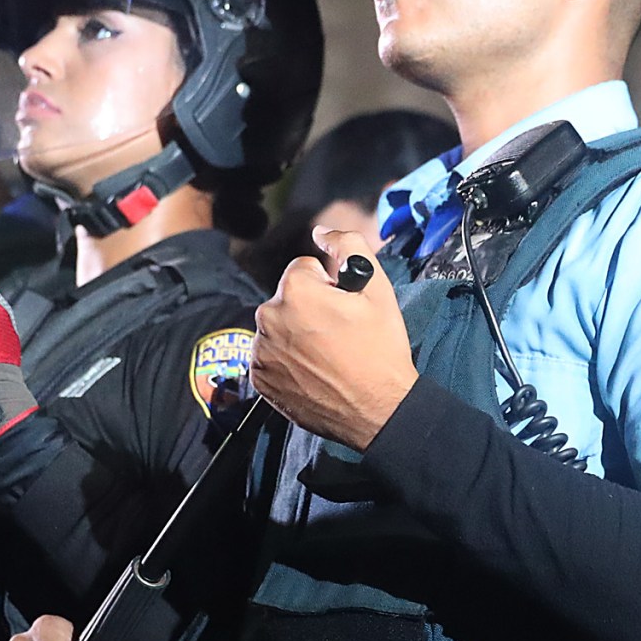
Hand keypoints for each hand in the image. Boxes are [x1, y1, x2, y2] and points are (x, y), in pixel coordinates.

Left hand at [250, 228, 414, 450]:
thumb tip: (321, 231)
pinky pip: (270, 355)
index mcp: (295, 289)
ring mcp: (261, 350)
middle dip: (309, 308)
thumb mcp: (377, 289)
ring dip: (296, 333)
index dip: (330, 287)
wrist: (376, 410)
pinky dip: (287, 360)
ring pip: (278, 326)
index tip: (345, 310)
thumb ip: (349, 245)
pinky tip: (313, 372)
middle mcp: (268, 315)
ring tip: (327, 356)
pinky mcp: (260, 378)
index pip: (305, 269)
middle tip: (339, 334)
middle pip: (288, 297)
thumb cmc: (380, 347)